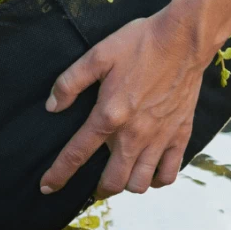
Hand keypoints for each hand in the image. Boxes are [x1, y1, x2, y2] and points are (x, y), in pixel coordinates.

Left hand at [40, 7, 215, 197]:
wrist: (183, 41)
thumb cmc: (138, 45)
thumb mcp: (97, 55)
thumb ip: (70, 83)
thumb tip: (52, 107)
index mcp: (109, 115)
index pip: (77, 154)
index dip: (59, 174)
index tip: (47, 188)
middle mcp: (134, 134)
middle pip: (112, 180)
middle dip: (97, 188)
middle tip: (92, 183)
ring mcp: (159, 138)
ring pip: (140, 184)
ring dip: (126, 185)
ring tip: (119, 174)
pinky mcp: (180, 135)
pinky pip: (168, 174)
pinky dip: (156, 180)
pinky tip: (148, 171)